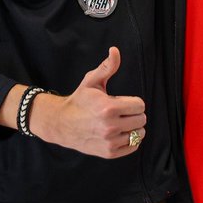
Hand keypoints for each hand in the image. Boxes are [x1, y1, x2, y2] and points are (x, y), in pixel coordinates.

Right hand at [31, 47, 146, 157]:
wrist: (61, 124)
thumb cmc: (79, 101)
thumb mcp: (91, 81)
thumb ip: (107, 67)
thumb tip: (115, 50)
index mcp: (109, 108)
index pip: (140, 105)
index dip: (132, 101)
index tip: (122, 101)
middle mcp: (110, 126)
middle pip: (141, 119)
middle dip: (133, 113)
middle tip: (121, 112)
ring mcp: (110, 141)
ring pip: (139, 133)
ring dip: (133, 127)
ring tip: (120, 122)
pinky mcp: (109, 153)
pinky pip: (134, 146)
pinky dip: (130, 140)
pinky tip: (119, 133)